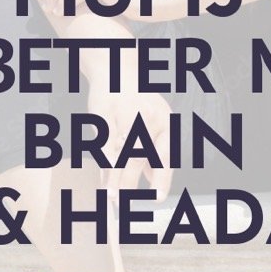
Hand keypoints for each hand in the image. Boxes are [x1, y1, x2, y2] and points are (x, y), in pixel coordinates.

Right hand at [87, 70, 172, 203]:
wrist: (117, 69)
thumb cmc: (138, 102)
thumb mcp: (156, 123)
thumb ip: (155, 152)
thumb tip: (154, 182)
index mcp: (166, 123)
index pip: (166, 154)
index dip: (162, 178)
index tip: (157, 198)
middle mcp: (150, 118)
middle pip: (139, 156)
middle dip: (130, 183)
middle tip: (123, 202)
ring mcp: (128, 115)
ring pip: (120, 153)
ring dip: (115, 177)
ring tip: (112, 196)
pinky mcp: (107, 114)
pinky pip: (105, 145)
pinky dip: (104, 164)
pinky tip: (104, 178)